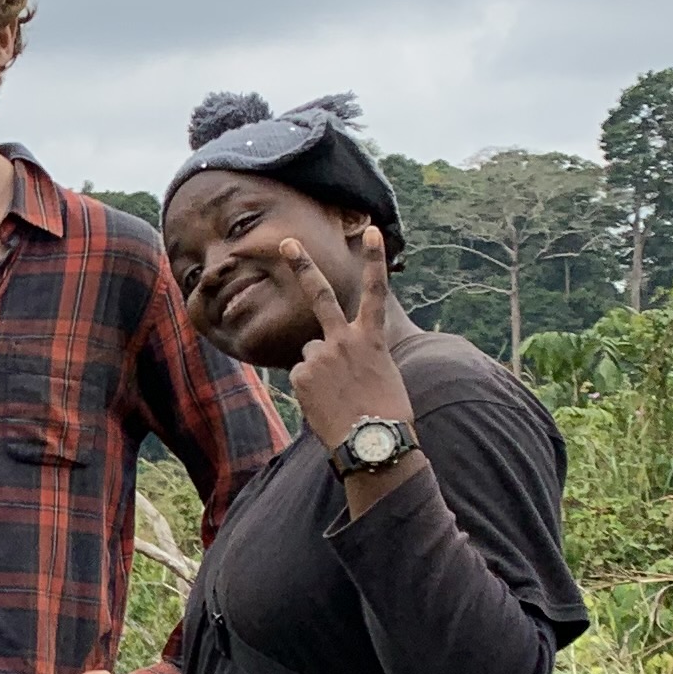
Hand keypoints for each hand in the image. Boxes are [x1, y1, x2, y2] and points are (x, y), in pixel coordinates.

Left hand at [263, 223, 418, 456]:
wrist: (373, 442)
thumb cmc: (386, 415)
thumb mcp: (382, 375)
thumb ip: (359, 355)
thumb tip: (333, 360)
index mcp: (372, 338)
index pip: (375, 290)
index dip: (375, 259)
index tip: (372, 231)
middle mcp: (344, 339)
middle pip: (320, 295)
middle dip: (302, 265)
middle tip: (286, 242)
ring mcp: (321, 355)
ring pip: (311, 353)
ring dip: (319, 370)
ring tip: (337, 395)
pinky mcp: (302, 375)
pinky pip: (302, 377)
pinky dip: (311, 390)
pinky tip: (326, 405)